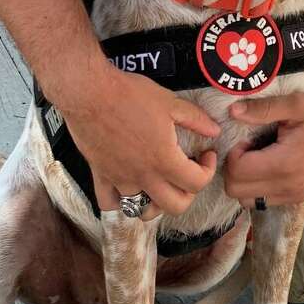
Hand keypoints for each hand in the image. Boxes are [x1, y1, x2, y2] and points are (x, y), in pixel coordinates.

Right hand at [58, 66, 220, 218]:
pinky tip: (128, 188)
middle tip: (186, 172)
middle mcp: (144, 176)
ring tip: (159, 183)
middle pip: (175, 206)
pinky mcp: (100, 176)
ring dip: (157, 202)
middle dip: (188, 193)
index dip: (208, 170)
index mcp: (164, 160)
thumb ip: (196, 119)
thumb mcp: (170, 102)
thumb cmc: (130, 95)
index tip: (205, 154)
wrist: (89, 92)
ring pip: (142, 211)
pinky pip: (110, 204)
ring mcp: (120, 180)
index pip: (196, 183)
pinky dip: (121, 203)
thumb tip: (214, 131)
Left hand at [223, 92, 303, 206]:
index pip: (236, 173)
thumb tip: (233, 112)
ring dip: (243, 180)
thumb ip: (263, 109)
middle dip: (233, 168)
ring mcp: (292, 196)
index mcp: (284, 164)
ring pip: (247, 201)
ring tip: (256, 158)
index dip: (233, 153)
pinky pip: (263, 201)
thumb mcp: (297, 103)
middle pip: (236, 191)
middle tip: (248, 148)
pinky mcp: (297, 198)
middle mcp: (286, 187)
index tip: (247, 139)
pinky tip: (267, 166)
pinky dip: (256, 187)